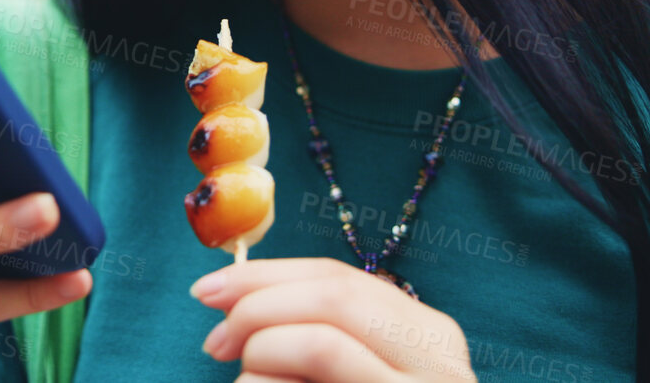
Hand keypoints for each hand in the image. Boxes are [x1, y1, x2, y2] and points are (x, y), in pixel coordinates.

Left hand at [190, 257, 476, 382]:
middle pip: (334, 299)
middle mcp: (441, 365)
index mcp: (427, 338)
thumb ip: (314, 337)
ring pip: (320, 343)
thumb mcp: (343, 377)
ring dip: (262, 356)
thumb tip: (230, 297)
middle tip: (214, 343)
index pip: (340, 279)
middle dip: (258, 308)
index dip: (266, 276)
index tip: (208, 290)